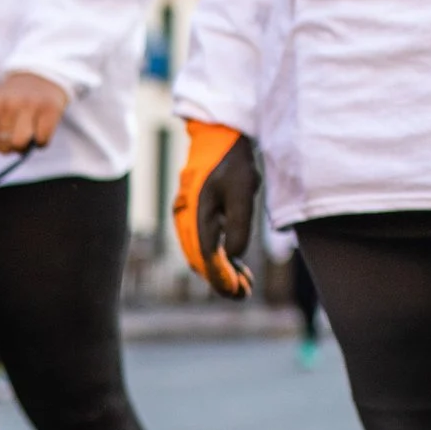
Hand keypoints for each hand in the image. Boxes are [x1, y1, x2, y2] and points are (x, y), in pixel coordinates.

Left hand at [0, 70, 67, 160]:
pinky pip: (42, 141)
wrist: (41, 76)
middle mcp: (9, 104)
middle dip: (10, 147)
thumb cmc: (13, 100)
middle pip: (5, 145)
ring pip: (21, 144)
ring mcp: (30, 106)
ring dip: (25, 146)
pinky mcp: (50, 110)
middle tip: (16, 136)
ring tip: (27, 136)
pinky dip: (42, 142)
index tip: (2, 138)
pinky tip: (41, 130)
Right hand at [172, 119, 257, 298]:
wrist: (217, 135)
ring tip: (243, 284)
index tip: (239, 290)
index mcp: (195, 212)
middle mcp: (185, 218)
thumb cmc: (232, 160)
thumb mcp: (242, 191)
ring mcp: (186, 217)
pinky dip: (216, 258)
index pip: (206, 255)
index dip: (222, 277)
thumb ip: (238, 225)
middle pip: (199, 260)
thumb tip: (235, 256)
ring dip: (219, 272)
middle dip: (221, 280)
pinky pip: (201, 243)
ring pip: (199, 254)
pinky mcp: (193, 215)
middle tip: (244, 294)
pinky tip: (234, 264)